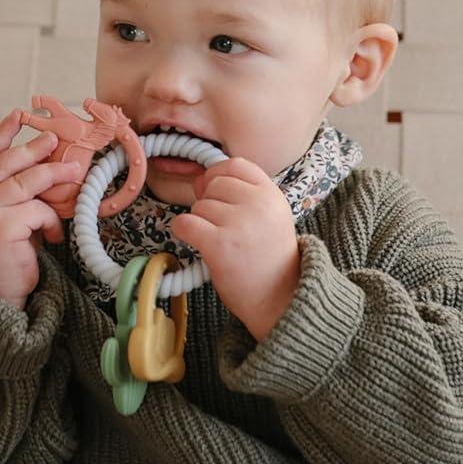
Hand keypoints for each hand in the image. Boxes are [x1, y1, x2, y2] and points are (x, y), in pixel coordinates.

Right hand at [0, 109, 85, 308]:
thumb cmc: (6, 258)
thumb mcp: (8, 219)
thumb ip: (16, 195)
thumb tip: (49, 167)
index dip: (2, 134)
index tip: (18, 115)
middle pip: (6, 164)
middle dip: (33, 148)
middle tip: (54, 139)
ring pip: (25, 182)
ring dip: (53, 176)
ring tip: (73, 173)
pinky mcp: (1, 227)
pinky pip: (37, 210)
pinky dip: (50, 221)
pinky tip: (52, 236)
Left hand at [171, 157, 301, 341]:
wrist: (279, 298)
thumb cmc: (268, 260)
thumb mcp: (269, 217)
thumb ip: (241, 194)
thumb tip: (199, 179)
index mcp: (272, 195)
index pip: (235, 165)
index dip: (218, 176)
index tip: (217, 195)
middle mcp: (258, 204)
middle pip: (213, 184)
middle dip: (208, 204)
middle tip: (221, 228)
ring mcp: (239, 223)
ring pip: (199, 206)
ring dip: (200, 223)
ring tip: (220, 243)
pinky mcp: (219, 244)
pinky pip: (185, 223)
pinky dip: (183, 232)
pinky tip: (197, 243)